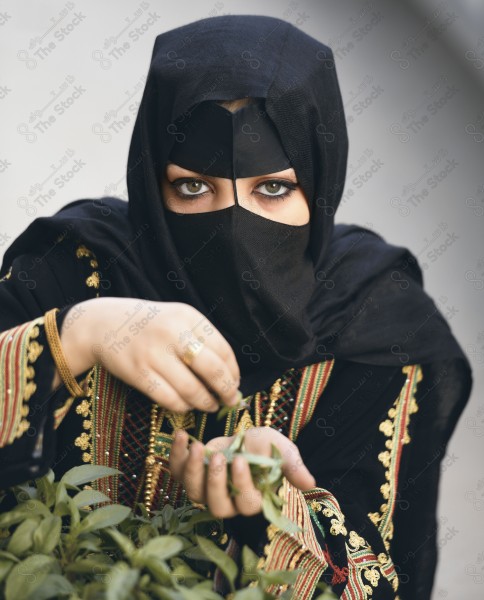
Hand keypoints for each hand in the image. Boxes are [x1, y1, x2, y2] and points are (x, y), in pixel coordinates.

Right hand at [57, 297, 240, 412]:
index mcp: (188, 317)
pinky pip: (169, 399)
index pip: (223, 349)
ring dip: (206, 402)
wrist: (104, 323)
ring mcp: (154, 353)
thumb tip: (230, 374)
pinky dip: (184, 406)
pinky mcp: (138, 373)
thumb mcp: (178, 319)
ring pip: (192, 389)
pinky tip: (188, 405)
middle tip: (230, 400)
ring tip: (210, 405)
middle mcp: (173, 333)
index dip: (233, 372)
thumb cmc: (150, 325)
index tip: (235, 384)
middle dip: (226, 390)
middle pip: (212, 370)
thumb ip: (202, 339)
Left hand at [169, 427, 315, 517]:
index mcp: (252, 498)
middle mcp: (228, 501)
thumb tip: (310, 483)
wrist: (243, 436)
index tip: (240, 459)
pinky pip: (177, 472)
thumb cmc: (264, 446)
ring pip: (194, 493)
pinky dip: (175, 455)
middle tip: (218, 457)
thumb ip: (292, 466)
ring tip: (197, 446)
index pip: (246, 503)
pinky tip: (181, 435)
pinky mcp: (189, 474)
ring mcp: (206, 490)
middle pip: (217, 507)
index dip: (241, 484)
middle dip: (215, 482)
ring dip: (192, 471)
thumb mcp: (281, 450)